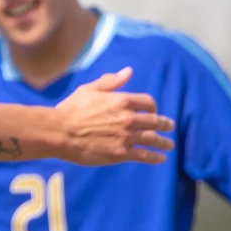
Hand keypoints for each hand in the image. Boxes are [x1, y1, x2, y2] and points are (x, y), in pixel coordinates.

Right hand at [54, 67, 174, 164]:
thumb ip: (111, 81)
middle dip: (164, 124)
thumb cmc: (71, 110)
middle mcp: (128, 118)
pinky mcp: (120, 153)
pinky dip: (155, 157)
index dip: (152, 107)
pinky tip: (161, 159)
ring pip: (152, 139)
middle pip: (154, 121)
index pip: (147, 102)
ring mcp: (126, 137)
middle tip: (169, 127)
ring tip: (170, 145)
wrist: (60, 132)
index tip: (152, 111)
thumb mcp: (89, 90)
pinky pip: (143, 155)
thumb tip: (128, 72)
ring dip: (164, 142)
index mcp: (122, 101)